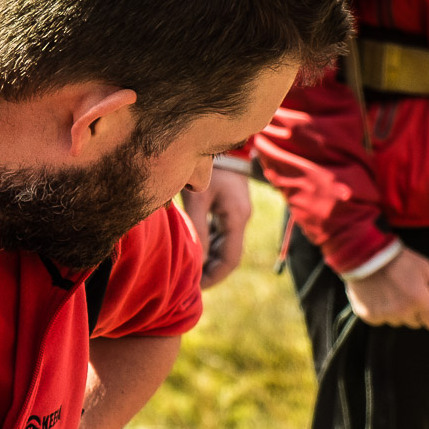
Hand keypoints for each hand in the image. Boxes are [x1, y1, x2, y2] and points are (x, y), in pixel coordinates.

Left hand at [180, 167, 252, 288]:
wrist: (217, 140)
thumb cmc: (208, 167)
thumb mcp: (198, 197)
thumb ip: (197, 228)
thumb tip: (195, 260)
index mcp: (236, 218)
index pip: (230, 260)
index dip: (214, 277)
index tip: (197, 287)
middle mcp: (240, 218)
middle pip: (229, 256)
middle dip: (211, 272)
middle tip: (189, 284)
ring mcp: (236, 214)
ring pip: (225, 246)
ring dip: (209, 260)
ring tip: (188, 270)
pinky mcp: (229, 208)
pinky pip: (220, 234)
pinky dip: (209, 245)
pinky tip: (193, 249)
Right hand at [343, 247, 428, 330]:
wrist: (365, 255)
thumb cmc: (400, 260)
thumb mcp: (427, 269)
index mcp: (420, 301)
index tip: (424, 300)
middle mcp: (403, 312)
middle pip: (416, 323)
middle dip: (414, 311)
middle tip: (405, 290)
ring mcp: (385, 316)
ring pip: (398, 322)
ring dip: (397, 311)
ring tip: (390, 290)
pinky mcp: (369, 317)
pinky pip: (381, 321)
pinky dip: (380, 311)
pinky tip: (378, 295)